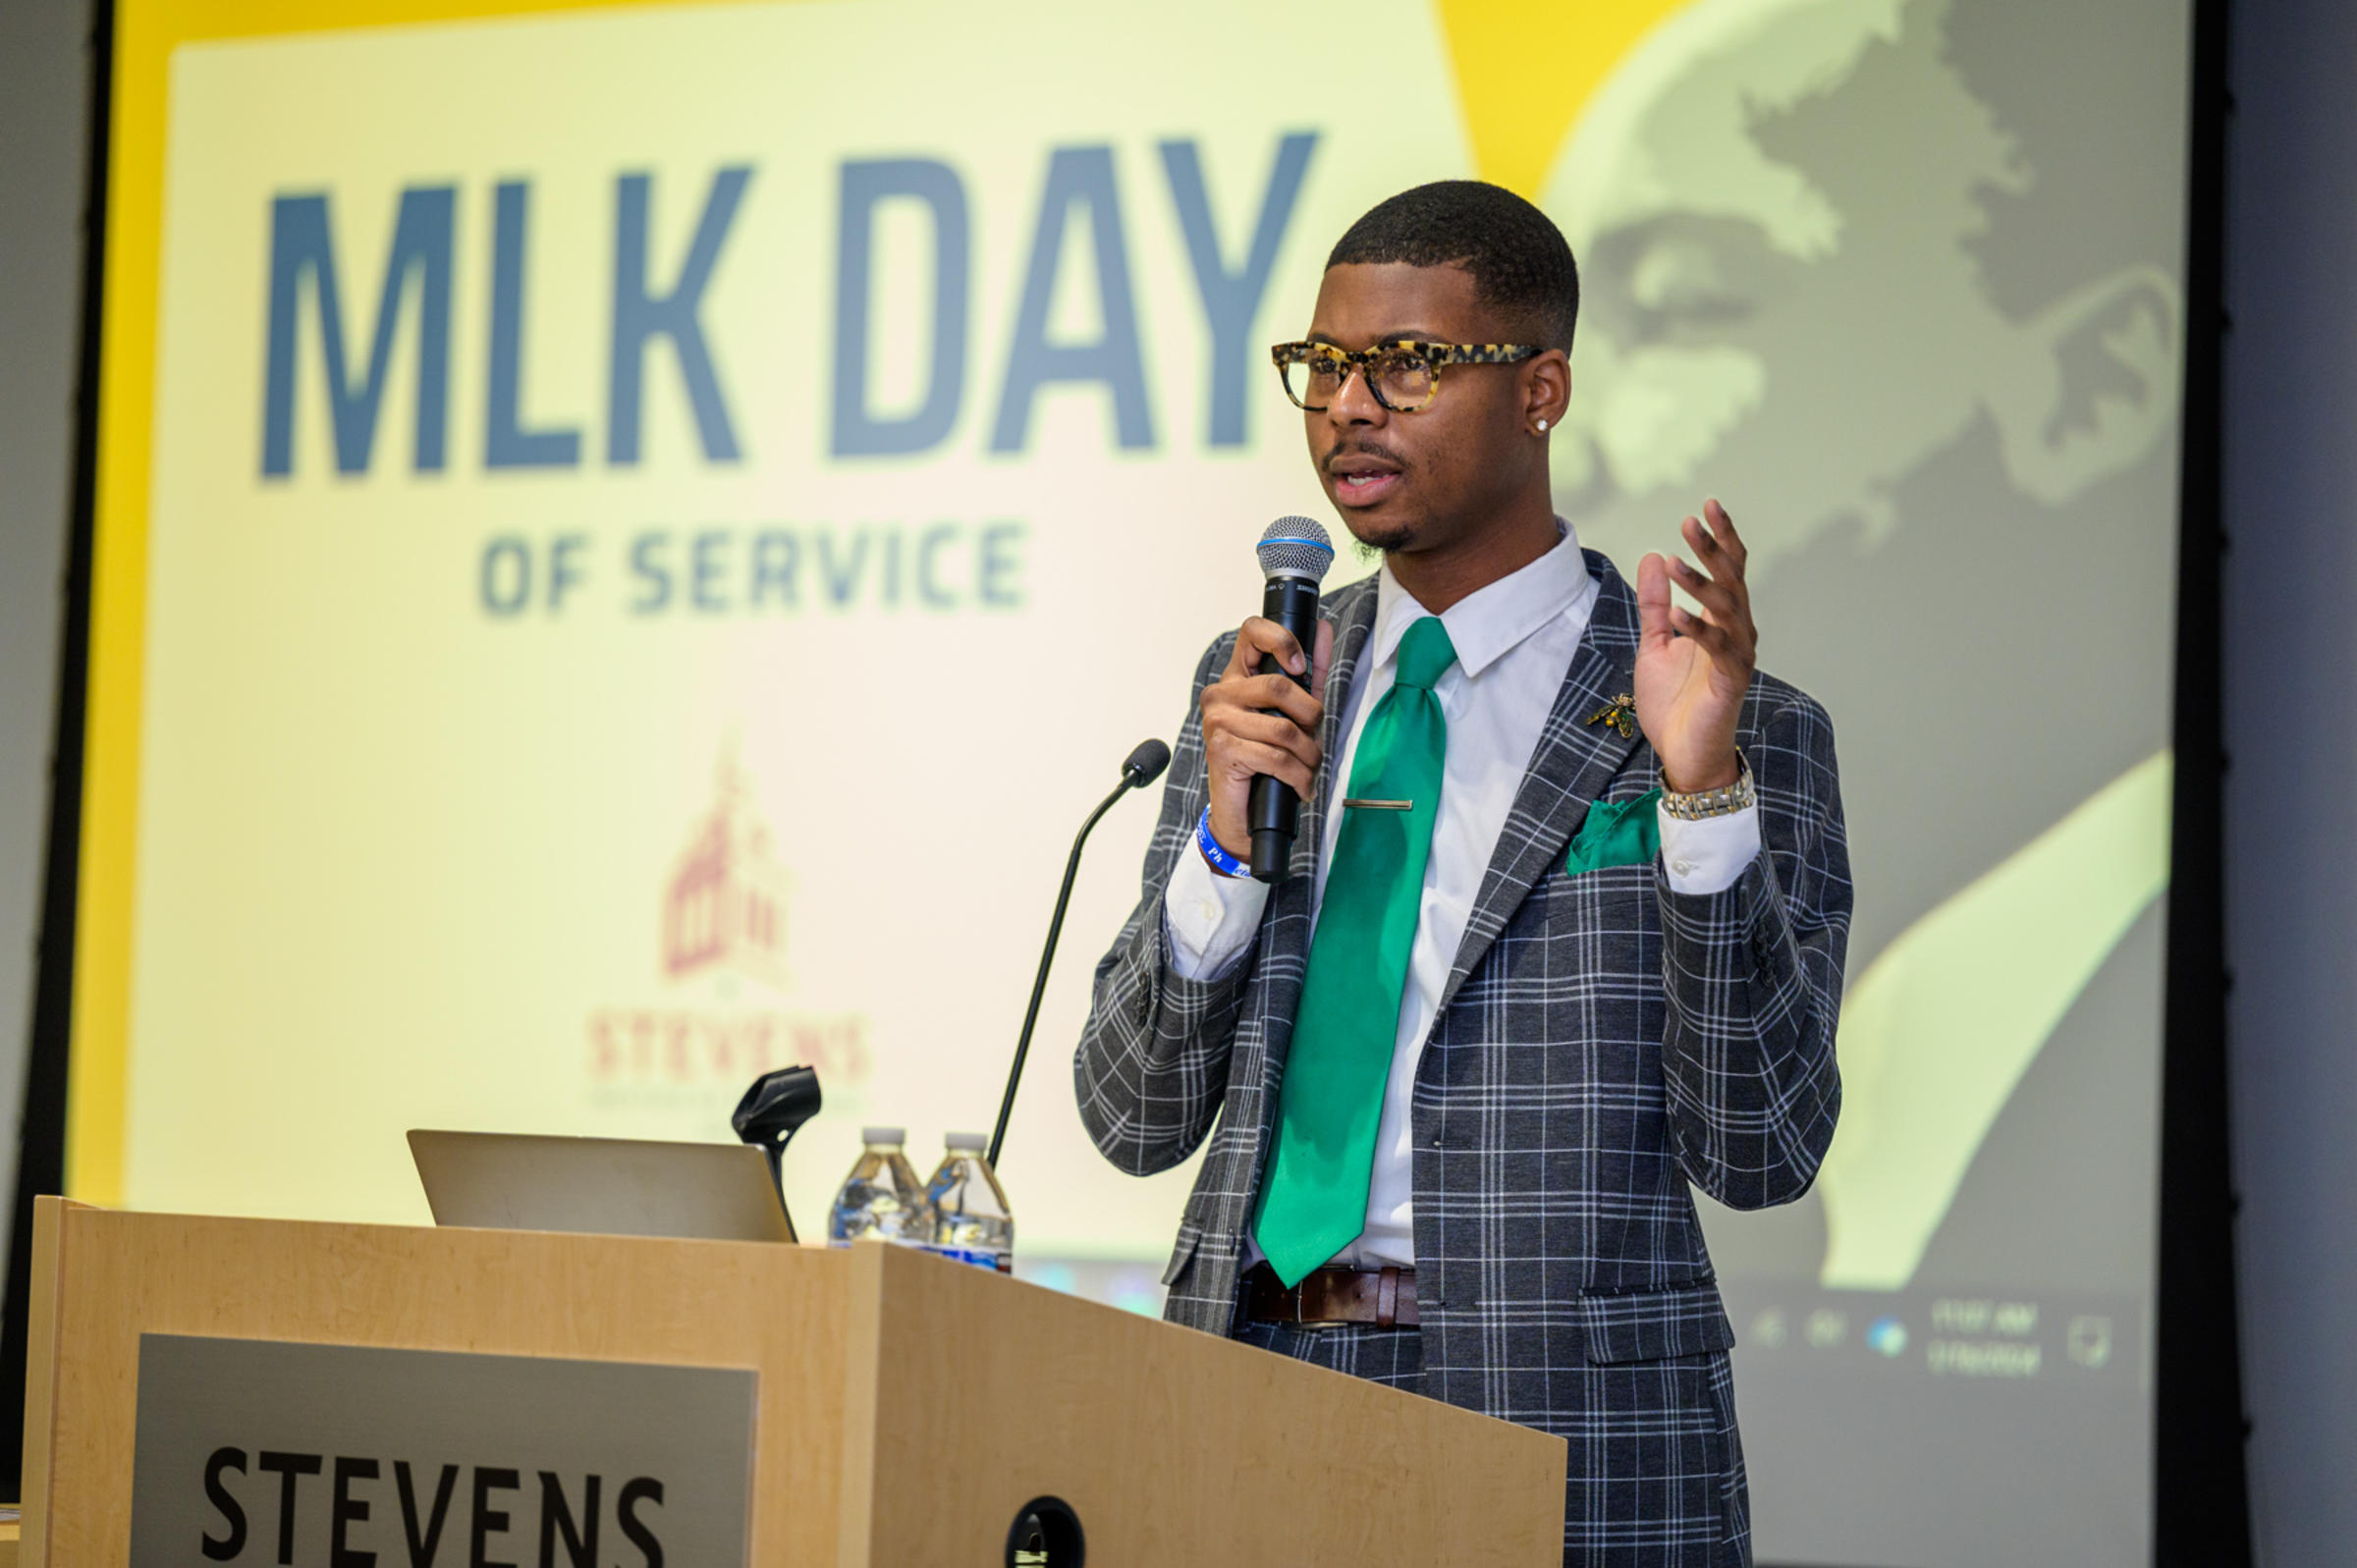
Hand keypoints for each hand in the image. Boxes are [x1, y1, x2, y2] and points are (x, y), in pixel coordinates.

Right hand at [1199, 616, 1334, 858]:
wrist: (1242, 813)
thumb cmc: (1266, 760)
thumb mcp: (1296, 711)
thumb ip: (1310, 672)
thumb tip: (1324, 630)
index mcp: (1237, 678)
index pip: (1252, 632)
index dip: (1282, 640)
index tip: (1300, 666)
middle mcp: (1221, 694)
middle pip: (1279, 686)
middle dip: (1311, 717)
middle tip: (1314, 737)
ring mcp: (1217, 721)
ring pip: (1283, 728)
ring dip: (1308, 755)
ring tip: (1309, 768)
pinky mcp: (1222, 750)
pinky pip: (1276, 757)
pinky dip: (1299, 776)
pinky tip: (1301, 785)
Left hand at [1635, 499, 1755, 792]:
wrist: (1684, 754)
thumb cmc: (1674, 703)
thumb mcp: (1654, 645)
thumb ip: (1655, 604)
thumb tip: (1653, 557)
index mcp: (1719, 620)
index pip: (1727, 570)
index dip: (1719, 538)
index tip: (1705, 506)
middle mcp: (1736, 632)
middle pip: (1731, 580)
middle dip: (1713, 549)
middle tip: (1692, 520)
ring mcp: (1737, 656)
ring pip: (1727, 609)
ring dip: (1701, 584)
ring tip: (1676, 560)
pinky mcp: (1731, 682)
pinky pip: (1719, 650)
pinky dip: (1698, 631)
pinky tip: (1677, 615)